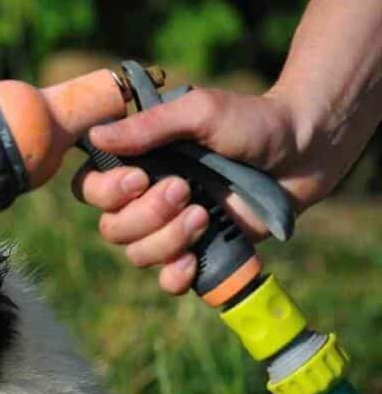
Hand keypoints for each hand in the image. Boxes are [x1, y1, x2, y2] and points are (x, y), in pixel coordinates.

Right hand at [72, 87, 316, 294]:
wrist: (304, 149)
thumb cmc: (250, 121)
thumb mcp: (199, 112)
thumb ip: (148, 126)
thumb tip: (94, 136)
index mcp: (137, 164)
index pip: (89, 189)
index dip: (105, 192)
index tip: (140, 178)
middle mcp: (145, 199)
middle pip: (112, 228)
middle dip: (146, 214)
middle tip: (186, 189)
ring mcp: (170, 229)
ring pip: (137, 254)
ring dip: (167, 239)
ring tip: (205, 214)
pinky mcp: (199, 252)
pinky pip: (166, 281)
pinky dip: (174, 276)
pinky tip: (192, 260)